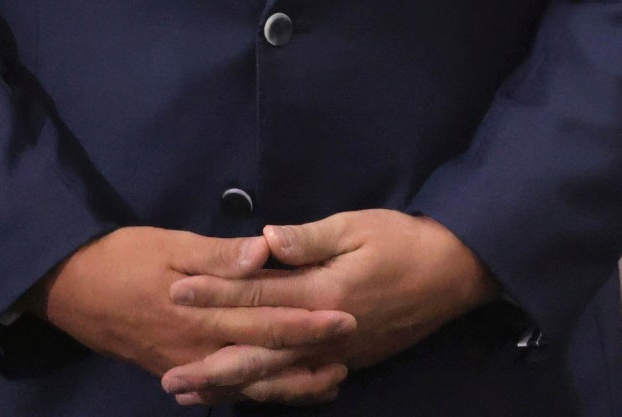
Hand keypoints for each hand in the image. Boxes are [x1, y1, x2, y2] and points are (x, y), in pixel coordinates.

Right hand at [37, 226, 354, 405]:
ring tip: (327, 383)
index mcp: (202, 313)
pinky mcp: (171, 369)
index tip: (347, 319)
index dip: (308, 322)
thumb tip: (265, 252)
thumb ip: (220, 255)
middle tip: (349, 357)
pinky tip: (271, 391)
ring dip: (286, 385)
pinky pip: (218, 388)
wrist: (66, 287)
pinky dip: (249, 392)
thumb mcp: (171, 244)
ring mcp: (183, 363)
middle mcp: (196, 347)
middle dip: (308, 360)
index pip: (266, 320)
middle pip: (262, 360)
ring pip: (243, 383)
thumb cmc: (122, 256)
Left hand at [162, 210, 500, 402]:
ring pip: (275, 376)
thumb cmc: (406, 241)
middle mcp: (324, 332)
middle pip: (257, 350)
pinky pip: (300, 383)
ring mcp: (336, 353)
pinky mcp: (348, 361)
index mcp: (323, 293)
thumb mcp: (359, 226)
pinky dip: (269, 392)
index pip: (257, 296)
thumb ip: (310, 238)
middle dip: (209, 362)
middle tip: (167, 377)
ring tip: (193, 396)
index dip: (214, 294)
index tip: (176, 292)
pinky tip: (247, 394)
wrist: (455, 274)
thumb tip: (264, 238)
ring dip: (231, 386)